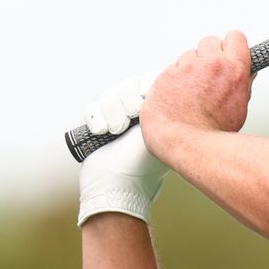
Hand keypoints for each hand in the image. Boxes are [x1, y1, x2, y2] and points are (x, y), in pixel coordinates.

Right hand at [77, 73, 169, 225]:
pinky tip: (101, 131)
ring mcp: (122, 120)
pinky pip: (94, 107)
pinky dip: (95, 117)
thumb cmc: (143, 166)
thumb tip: (174, 84)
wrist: (115, 187)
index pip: (153, 82)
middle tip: (126, 123)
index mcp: (162, 114)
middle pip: (129, 86)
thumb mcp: (160, 132)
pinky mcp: (103, 125)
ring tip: (114, 131)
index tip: (142, 104)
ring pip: (111, 95)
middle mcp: (143, 114)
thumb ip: (165, 110)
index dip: (145, 87)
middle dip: (124, 101)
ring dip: (109, 111)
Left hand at [140, 31, 253, 161]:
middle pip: (209, 42)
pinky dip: (173, 80)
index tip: (228, 52)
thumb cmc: (213, 132)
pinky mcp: (166, 74)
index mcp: (233, 70)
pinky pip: (171, 70)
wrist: (186, 142)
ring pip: (188, 56)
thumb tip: (246, 74)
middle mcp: (210, 64)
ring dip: (189, 69)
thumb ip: (242, 84)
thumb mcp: (239, 106)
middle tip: (208, 74)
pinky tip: (178, 96)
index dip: (231, 46)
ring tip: (191, 91)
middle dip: (208, 56)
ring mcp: (186, 68)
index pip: (235, 38)